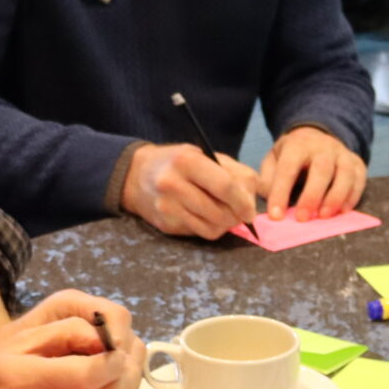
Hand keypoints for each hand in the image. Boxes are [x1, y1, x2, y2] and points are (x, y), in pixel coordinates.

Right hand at [124, 143, 258, 238]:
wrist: (136, 175)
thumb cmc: (178, 163)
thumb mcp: (205, 155)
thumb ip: (234, 173)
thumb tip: (252, 200)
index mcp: (187, 161)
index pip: (225, 186)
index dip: (244, 202)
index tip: (251, 211)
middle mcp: (173, 184)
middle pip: (220, 211)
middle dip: (237, 216)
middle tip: (241, 214)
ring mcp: (167, 206)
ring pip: (212, 227)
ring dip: (225, 224)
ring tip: (225, 213)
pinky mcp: (166, 224)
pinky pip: (200, 233)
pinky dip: (211, 228)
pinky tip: (207, 217)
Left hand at [257, 126, 367, 220]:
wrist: (317, 137)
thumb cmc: (292, 156)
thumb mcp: (274, 159)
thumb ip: (267, 179)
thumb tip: (266, 199)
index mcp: (298, 145)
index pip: (288, 168)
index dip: (281, 192)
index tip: (276, 215)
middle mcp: (323, 147)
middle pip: (321, 169)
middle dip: (312, 196)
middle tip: (302, 219)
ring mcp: (343, 154)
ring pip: (345, 173)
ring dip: (336, 197)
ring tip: (324, 216)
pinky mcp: (357, 164)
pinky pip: (359, 180)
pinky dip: (352, 197)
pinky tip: (342, 212)